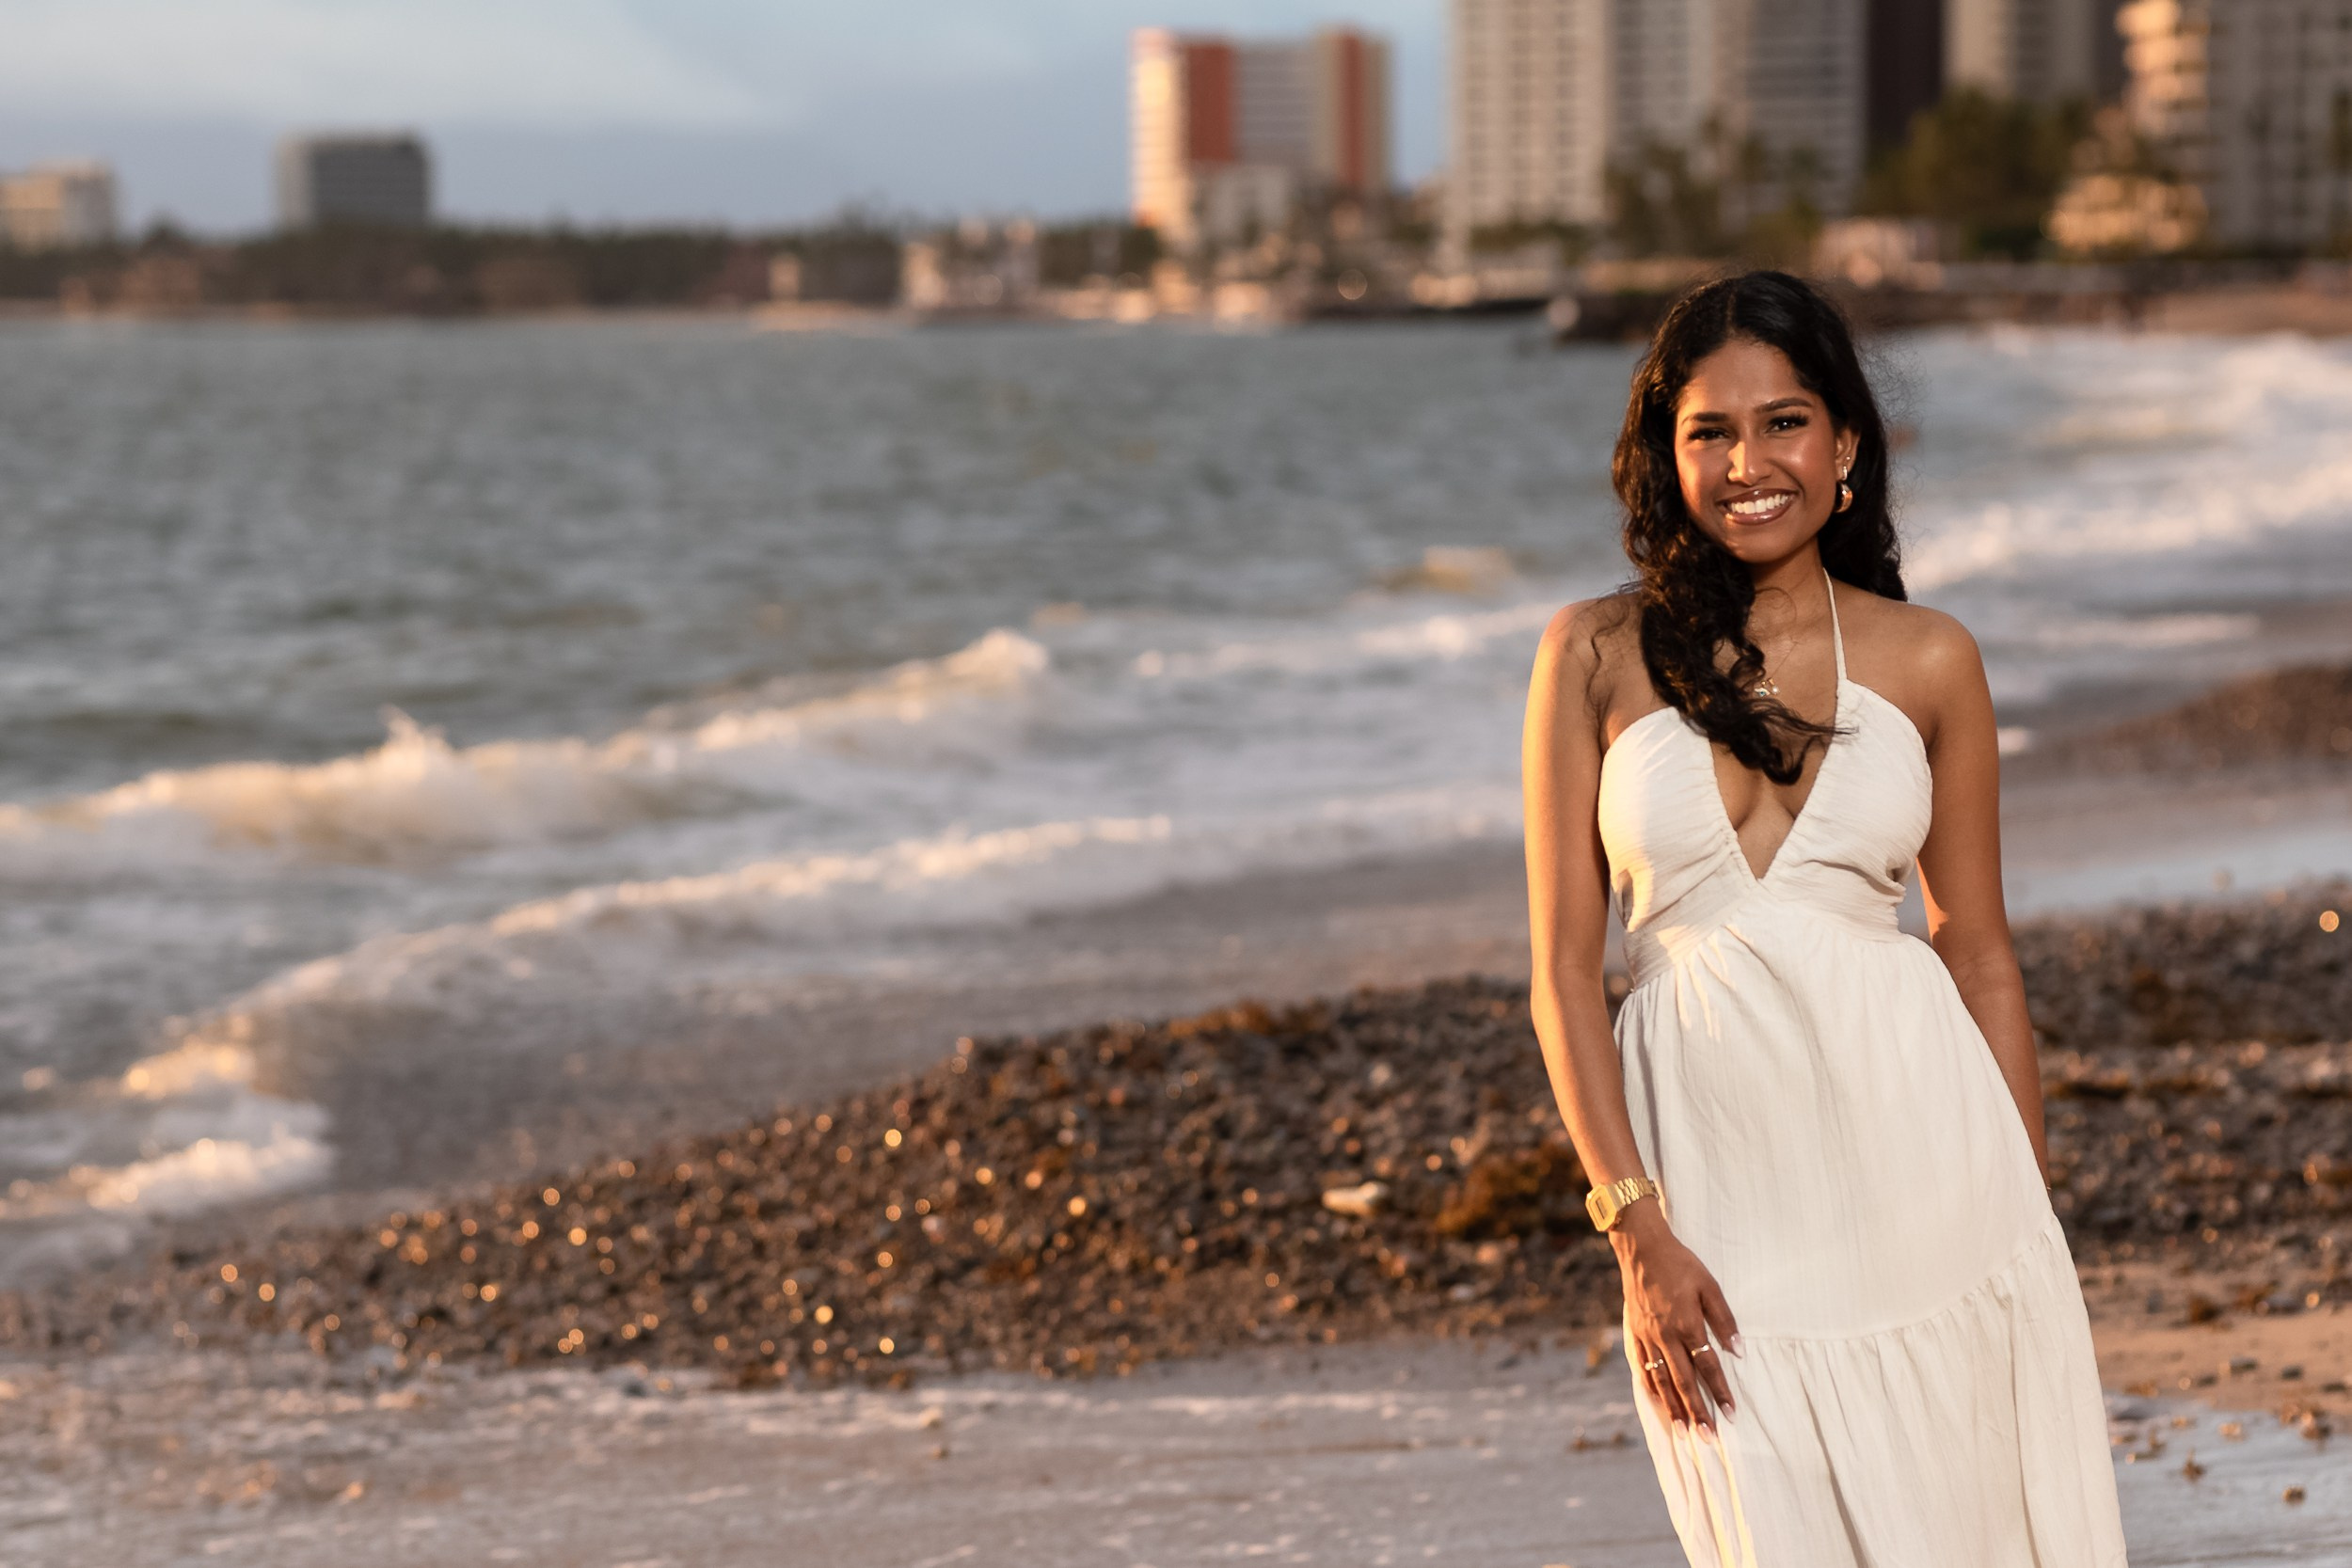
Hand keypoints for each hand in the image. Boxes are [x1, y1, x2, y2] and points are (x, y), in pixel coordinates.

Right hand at [1612, 1204, 1740, 1435]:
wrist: (1641, 1248)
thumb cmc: (1681, 1264)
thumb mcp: (1709, 1285)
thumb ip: (1724, 1319)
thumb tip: (1738, 1350)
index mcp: (1687, 1324)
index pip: (1708, 1366)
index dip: (1721, 1392)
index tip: (1732, 1414)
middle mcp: (1665, 1336)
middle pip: (1684, 1382)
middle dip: (1697, 1412)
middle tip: (1709, 1438)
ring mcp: (1647, 1337)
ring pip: (1661, 1380)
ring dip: (1674, 1408)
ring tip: (1683, 1433)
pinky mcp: (1635, 1333)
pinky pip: (1643, 1368)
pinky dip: (1652, 1389)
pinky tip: (1660, 1404)